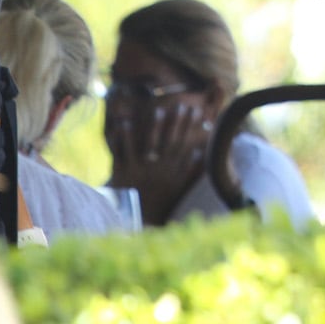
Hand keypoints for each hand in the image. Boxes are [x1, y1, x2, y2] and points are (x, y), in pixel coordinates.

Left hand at [105, 98, 213, 224]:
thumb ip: (191, 172)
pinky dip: (122, 138)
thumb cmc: (159, 203)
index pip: (184, 144)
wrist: (136, 220)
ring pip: (149, 144)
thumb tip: (202, 152)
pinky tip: (123, 123)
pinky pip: (122, 151)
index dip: (191, 127)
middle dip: (178, 122)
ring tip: (159, 110)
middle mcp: (158, 168)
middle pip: (171, 141)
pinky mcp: (123, 171)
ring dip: (154, 128)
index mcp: (171, 171)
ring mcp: (141, 169)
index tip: (198, 110)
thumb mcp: (179, 188)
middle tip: (183, 104)